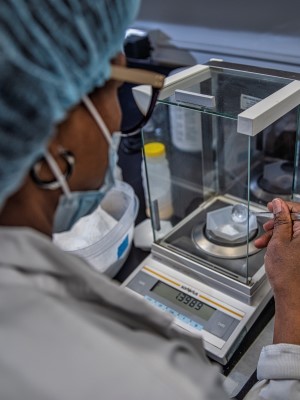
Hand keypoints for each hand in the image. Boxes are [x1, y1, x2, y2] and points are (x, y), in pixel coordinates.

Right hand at [260, 198, 299, 343]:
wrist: (294, 297)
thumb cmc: (288, 274)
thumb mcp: (278, 241)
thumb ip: (280, 220)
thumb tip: (279, 204)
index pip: (298, 209)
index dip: (283, 206)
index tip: (272, 207)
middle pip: (296, 220)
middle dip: (278, 224)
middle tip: (266, 228)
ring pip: (294, 232)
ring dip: (278, 234)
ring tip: (264, 243)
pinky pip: (296, 242)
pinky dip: (284, 243)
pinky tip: (272, 248)